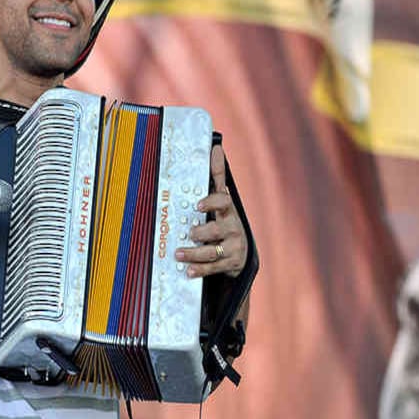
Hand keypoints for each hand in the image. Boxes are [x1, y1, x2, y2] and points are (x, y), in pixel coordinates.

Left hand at [175, 145, 246, 277]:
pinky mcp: (231, 263)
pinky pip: (214, 268)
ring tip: (178, 254)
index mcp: (228, 211)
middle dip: (201, 232)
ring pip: (213, 251)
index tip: (198, 205)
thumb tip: (216, 147)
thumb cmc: (224, 220)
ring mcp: (233, 247)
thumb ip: (216, 177)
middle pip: (217, 229)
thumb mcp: (221, 200)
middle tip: (188, 233)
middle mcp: (233, 228)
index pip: (224, 202)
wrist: (241, 250)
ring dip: (195, 253)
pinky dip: (200, 270)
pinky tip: (188, 271)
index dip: (211, 202)